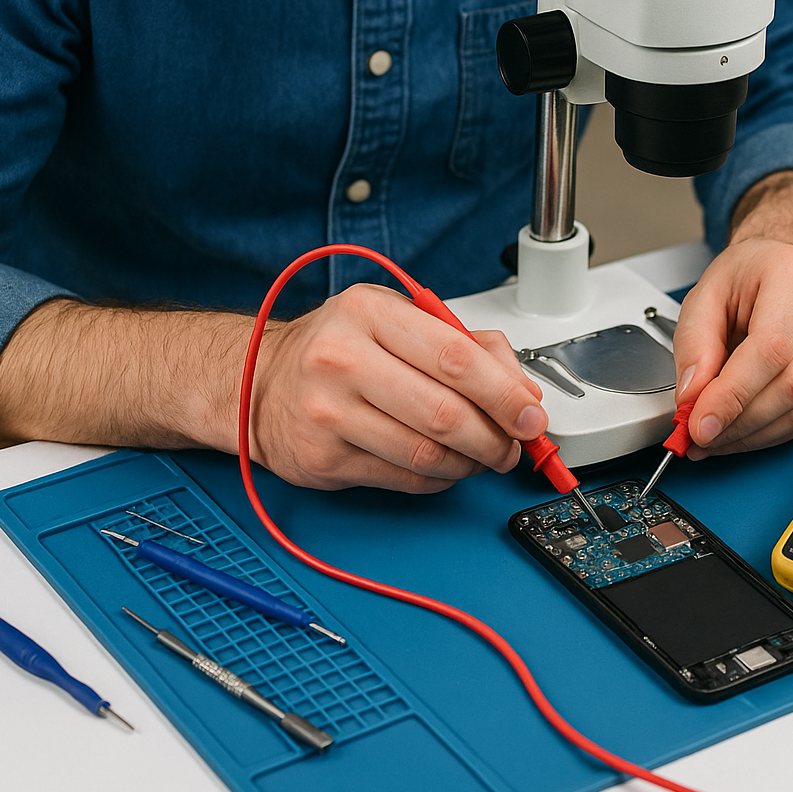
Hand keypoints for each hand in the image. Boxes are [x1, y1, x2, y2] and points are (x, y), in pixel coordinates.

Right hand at [248, 283, 546, 491]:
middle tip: (515, 444)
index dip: (504, 392)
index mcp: (368, 312)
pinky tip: (446, 467)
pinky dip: (439, 479)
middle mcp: (342, 358)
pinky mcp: (322, 459)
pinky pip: (404, 479)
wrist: (261, 383)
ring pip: (426, 453)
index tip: (531, 413)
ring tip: (484, 456)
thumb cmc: (337, 349)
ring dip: (471, 463)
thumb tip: (522, 388)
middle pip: (444, 412)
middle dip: (495, 436)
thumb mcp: (397, 320)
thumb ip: (464, 344)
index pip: (454, 356)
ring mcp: (328, 412)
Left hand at [672, 237, 792, 455]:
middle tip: (703, 436)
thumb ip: (694, 345)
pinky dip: (779, 431)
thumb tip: (694, 398)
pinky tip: (750, 430)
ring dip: (758, 434)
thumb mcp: (704, 295)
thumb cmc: (747, 275)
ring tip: (721, 436)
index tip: (701, 423)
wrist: (779, 265)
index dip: (734, 395)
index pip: (771, 349)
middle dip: (742, 422)